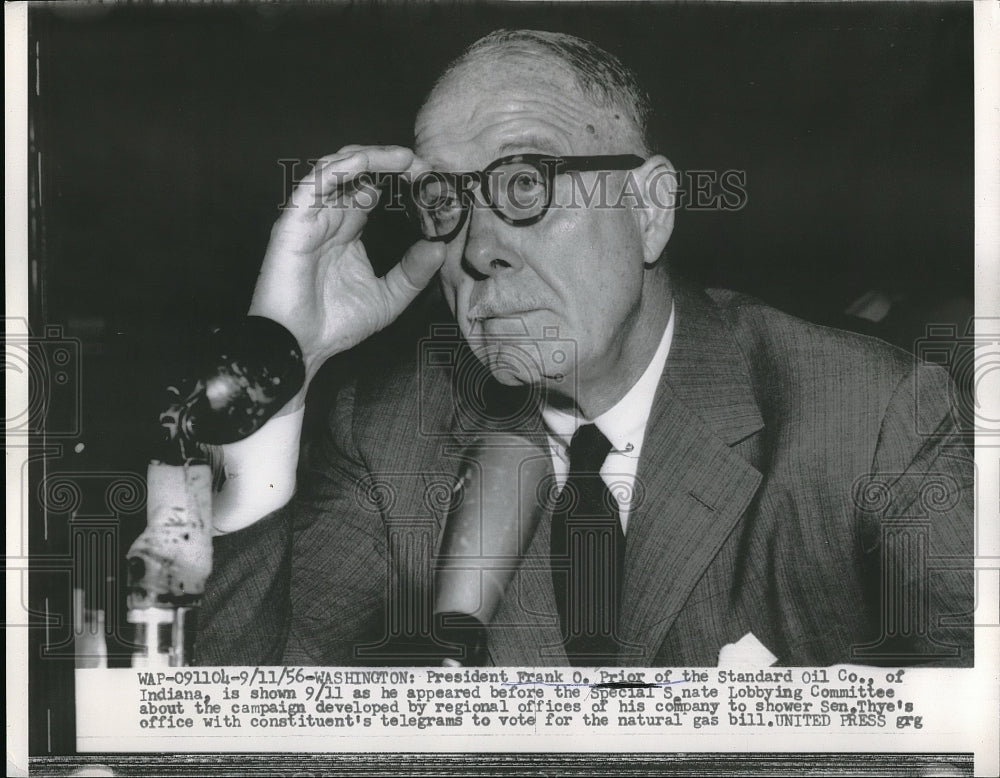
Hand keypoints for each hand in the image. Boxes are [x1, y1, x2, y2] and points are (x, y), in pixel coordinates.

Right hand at [248, 145, 444, 397]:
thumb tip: (439, 247)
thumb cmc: (335, 325)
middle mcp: (329, 217)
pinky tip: (368, 163)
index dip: (399, 180)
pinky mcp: (294, 221)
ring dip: (371, 156)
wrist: (301, 347)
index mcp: (347, 230)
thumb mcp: (388, 298)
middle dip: (389, 161)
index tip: (430, 180)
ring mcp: (311, 216)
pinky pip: (316, 182)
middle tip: (422, 165)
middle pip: (357, 172)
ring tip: (404, 158)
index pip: (372, 189)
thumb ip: (413, 273)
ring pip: (336, 168)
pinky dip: (343, 168)